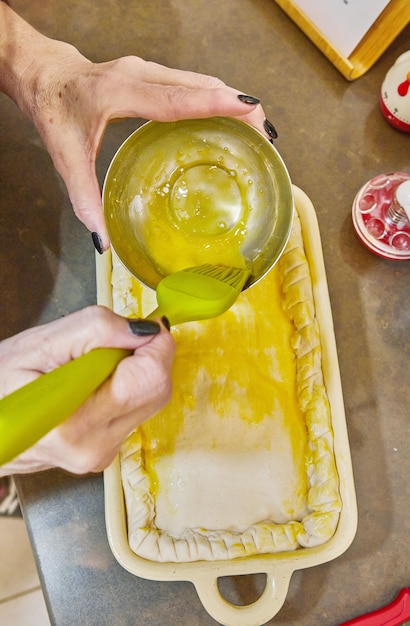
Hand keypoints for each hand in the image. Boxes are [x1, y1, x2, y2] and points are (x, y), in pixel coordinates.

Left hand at [0, 4, 266, 249]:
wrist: (44, 73)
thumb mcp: (65, 158)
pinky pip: (192, 82)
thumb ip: (84, 201)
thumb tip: (102, 242)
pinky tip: (230, 117)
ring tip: (258, 128)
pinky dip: (216, 97)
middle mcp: (138, 74)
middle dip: (238, 104)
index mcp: (117, 92)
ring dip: (231, 99)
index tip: (250, 108)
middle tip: (266, 133)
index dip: (214, 102)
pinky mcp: (152, 73)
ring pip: (200, 80)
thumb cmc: (53, 109)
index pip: (175, 98)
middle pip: (199, 84)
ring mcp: (147, 70)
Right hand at [0, 306, 174, 475]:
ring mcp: (101, 455)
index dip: (156, 347)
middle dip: (146, 358)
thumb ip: (97, 329)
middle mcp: (94, 447)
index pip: (151, 380)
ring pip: (150, 401)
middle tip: (111, 345)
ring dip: (135, 374)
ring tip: (92, 368)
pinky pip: (135, 412)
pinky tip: (93, 386)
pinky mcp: (104, 454)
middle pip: (158, 391)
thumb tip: (146, 331)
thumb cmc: (0, 383)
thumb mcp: (41, 342)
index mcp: (76, 423)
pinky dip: (125, 390)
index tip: (144, 330)